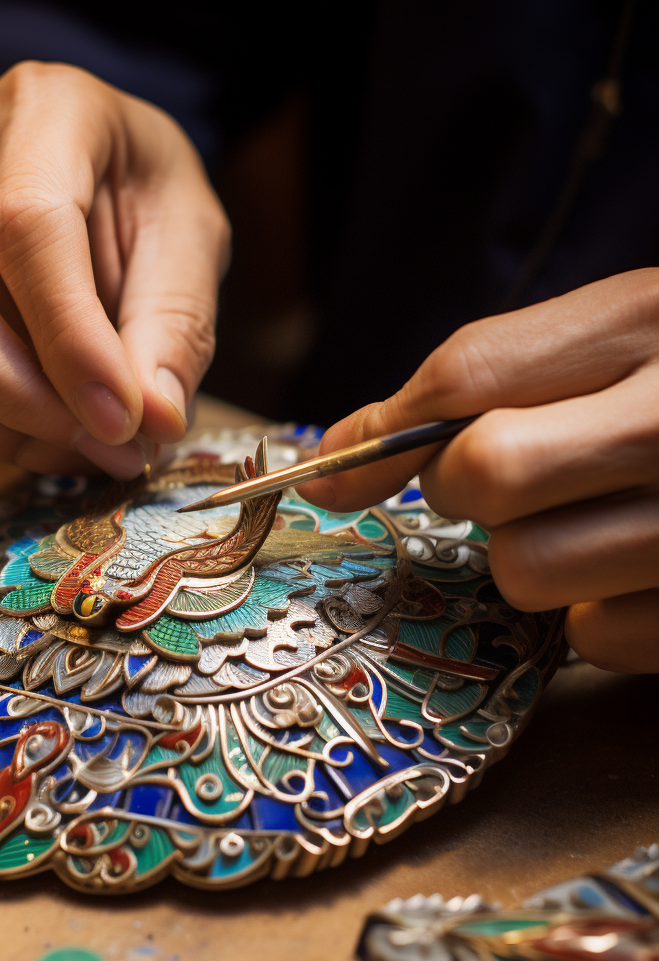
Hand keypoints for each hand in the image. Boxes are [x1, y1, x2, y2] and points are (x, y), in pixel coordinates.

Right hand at [0, 61, 229, 477]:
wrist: (94, 166)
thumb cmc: (143, 189)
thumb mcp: (190, 237)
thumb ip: (174, 325)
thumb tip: (151, 423)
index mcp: (45, 111)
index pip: (27, 225)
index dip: (70, 339)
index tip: (119, 419)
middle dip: (12, 395)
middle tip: (99, 445)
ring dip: (0, 424)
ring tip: (90, 448)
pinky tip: (51, 434)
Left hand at [296, 269, 658, 673]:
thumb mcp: (615, 336)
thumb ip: (478, 380)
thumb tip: (336, 455)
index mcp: (654, 320)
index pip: (473, 376)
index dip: (389, 434)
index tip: (342, 475)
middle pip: (488, 473)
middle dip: (470, 487)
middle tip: (511, 478)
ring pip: (526, 569)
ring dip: (532, 557)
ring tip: (594, 521)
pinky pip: (598, 638)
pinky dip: (600, 613)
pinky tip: (644, 572)